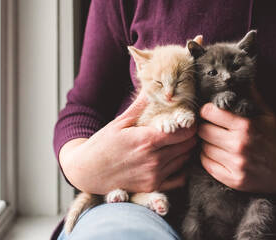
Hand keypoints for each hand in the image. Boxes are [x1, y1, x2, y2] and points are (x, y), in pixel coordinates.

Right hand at [59, 94, 196, 194]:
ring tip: (177, 142)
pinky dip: (181, 168)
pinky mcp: (152, 188)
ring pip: (185, 160)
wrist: (86, 171)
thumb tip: (153, 87)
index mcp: (147, 140)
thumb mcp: (119, 122)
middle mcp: (154, 160)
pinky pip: (179, 178)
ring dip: (185, 150)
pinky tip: (173, 159)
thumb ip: (141, 106)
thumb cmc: (102, 145)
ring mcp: (154, 176)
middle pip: (188, 145)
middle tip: (184, 129)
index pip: (185, 131)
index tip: (186, 119)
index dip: (190, 124)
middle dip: (189, 135)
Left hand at [198, 88, 275, 193]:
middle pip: (203, 131)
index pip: (209, 113)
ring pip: (204, 149)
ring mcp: (235, 164)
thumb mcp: (268, 114)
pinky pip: (207, 165)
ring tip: (217, 142)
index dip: (207, 111)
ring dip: (207, 144)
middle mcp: (238, 145)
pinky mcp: (233, 180)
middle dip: (206, 127)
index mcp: (245, 126)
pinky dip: (208, 159)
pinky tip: (217, 155)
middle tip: (212, 128)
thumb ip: (252, 95)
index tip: (209, 112)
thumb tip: (241, 76)